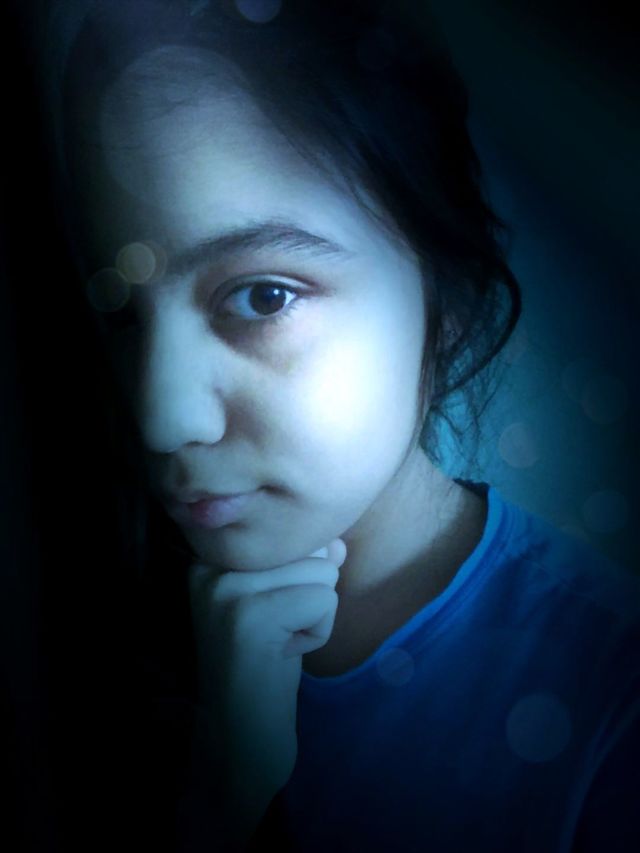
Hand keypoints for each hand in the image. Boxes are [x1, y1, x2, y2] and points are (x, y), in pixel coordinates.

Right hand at [182, 538, 346, 846]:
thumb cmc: (266, 664)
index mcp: (213, 554)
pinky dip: (317, 634)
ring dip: (315, 615)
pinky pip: (323, 601)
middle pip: (309, 548)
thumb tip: (336, 542)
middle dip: (310, 595)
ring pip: (321, 572)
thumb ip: (307, 563)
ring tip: (278, 643)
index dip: (303, 573)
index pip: (291, 531)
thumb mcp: (285, 600)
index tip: (273, 613)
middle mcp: (211, 564)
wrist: (240, 737)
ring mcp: (226, 588)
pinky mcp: (249, 616)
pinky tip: (283, 656)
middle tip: (275, 632)